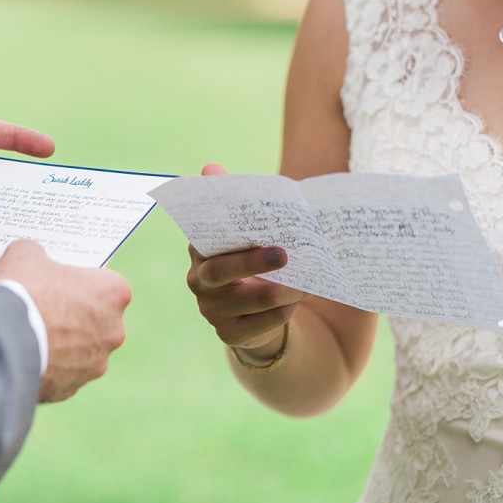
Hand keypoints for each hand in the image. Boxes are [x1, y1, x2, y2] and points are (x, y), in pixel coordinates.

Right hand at [0, 240, 130, 402]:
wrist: (0, 342)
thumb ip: (36, 253)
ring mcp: (94, 364)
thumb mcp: (24, 254)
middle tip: (42, 306)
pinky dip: (46, 366)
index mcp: (113, 293)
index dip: (78, 281)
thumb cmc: (22, 292)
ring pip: (79, 349)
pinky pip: (61, 373)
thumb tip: (32, 257)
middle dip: (72, 314)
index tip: (59, 281)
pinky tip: (23, 355)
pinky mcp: (71, 388)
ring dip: (60, 343)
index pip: (104, 283)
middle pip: (95, 318)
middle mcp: (114, 331)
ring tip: (27, 333)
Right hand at [187, 163, 304, 357]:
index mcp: (200, 250)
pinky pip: (255, 326)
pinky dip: (279, 314)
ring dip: (276, 291)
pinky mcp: (228, 334)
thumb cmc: (254, 258)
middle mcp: (199, 281)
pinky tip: (296, 302)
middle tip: (284, 254)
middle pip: (217, 273)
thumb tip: (209, 168)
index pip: (202, 239)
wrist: (257, 309)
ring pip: (241, 302)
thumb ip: (234, 202)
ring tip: (304, 283)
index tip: (247, 223)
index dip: (218, 230)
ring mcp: (211, 310)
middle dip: (250, 263)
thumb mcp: (249, 231)